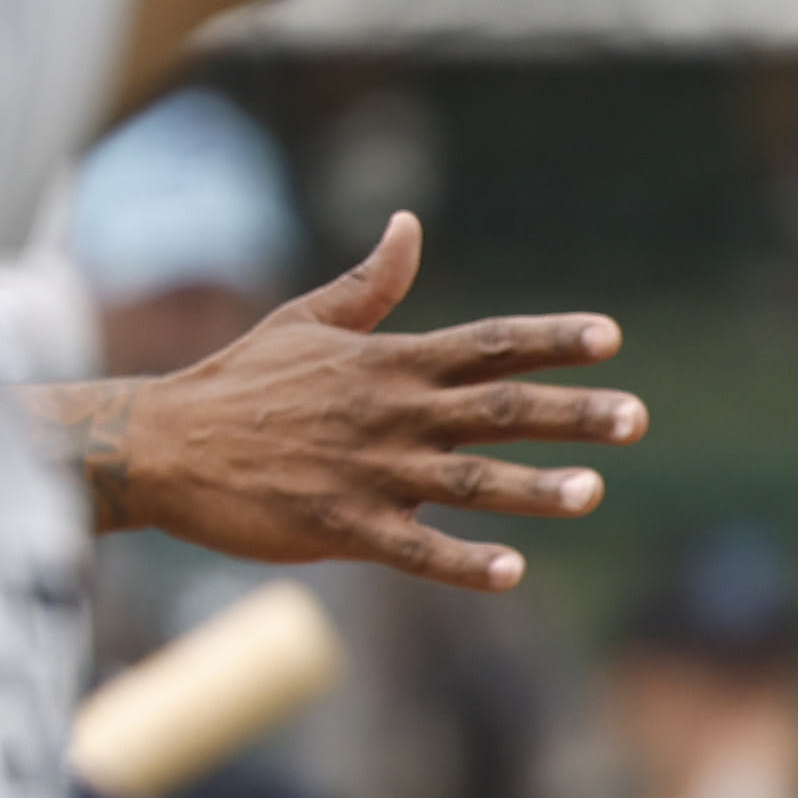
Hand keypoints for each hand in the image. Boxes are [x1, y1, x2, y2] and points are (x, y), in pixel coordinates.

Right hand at [54, 212, 642, 595]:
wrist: (160, 444)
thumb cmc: (239, 381)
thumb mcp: (306, 321)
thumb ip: (370, 284)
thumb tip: (408, 224)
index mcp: (390, 363)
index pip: (488, 345)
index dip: (551, 339)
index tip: (612, 337)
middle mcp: (393, 413)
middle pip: (499, 409)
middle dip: (571, 414)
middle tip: (637, 417)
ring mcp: (371, 471)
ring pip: (469, 481)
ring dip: (533, 489)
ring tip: (593, 493)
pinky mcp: (343, 526)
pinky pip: (416, 549)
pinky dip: (464, 562)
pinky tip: (513, 573)